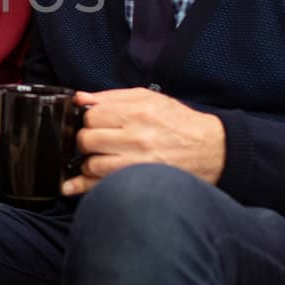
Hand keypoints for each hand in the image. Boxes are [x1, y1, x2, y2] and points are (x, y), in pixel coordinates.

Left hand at [65, 88, 225, 195]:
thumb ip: (112, 97)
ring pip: (91, 165)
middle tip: (96, 141)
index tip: (94, 123)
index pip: (91, 116)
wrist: (212, 150)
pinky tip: (72, 185)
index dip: (88, 120)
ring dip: (89, 163)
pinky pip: (101, 187)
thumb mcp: (149, 99)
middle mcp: (136, 139)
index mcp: (137, 113)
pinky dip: (84, 186)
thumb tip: (80, 98)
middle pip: (87, 140)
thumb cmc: (180, 123)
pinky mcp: (139, 183)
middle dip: (86, 140)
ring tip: (100, 158)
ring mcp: (136, 164)